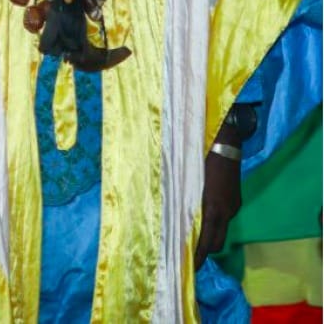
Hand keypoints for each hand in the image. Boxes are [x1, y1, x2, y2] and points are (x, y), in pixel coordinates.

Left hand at [195, 150, 241, 266]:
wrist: (225, 147)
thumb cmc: (201, 162)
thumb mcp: (189, 183)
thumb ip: (185, 202)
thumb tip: (177, 219)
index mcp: (211, 208)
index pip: (205, 241)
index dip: (198, 256)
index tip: (190, 267)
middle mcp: (225, 212)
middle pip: (216, 242)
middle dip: (205, 252)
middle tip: (191, 257)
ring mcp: (232, 207)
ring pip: (221, 232)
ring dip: (210, 237)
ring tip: (195, 240)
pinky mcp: (236, 203)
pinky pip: (225, 220)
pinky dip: (215, 224)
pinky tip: (205, 220)